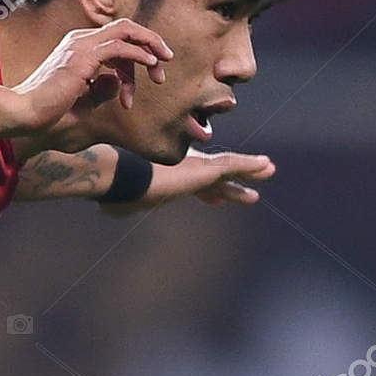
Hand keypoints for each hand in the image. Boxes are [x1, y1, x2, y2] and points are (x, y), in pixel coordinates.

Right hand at [4, 19, 170, 135]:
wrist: (24, 114)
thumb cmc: (47, 113)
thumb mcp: (83, 102)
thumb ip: (100, 91)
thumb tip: (117, 82)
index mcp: (77, 48)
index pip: (115, 40)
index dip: (134, 59)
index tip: (140, 87)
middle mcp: (79, 40)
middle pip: (125, 29)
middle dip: (149, 43)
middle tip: (164, 66)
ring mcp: (80, 46)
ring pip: (126, 31)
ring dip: (149, 46)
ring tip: (161, 69)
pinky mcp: (83, 57)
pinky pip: (120, 46)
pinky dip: (139, 53)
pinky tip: (151, 65)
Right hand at [102, 150, 276, 216]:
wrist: (121, 177)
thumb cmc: (117, 189)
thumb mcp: (119, 200)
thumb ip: (118, 204)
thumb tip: (106, 209)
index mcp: (169, 181)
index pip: (193, 188)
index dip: (209, 194)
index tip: (219, 202)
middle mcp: (184, 170)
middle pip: (215, 178)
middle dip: (233, 186)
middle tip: (251, 194)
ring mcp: (195, 168)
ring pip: (230, 169)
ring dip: (250, 171)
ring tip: (270, 169)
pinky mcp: (204, 169)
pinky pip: (234, 166)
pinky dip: (250, 166)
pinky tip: (267, 166)